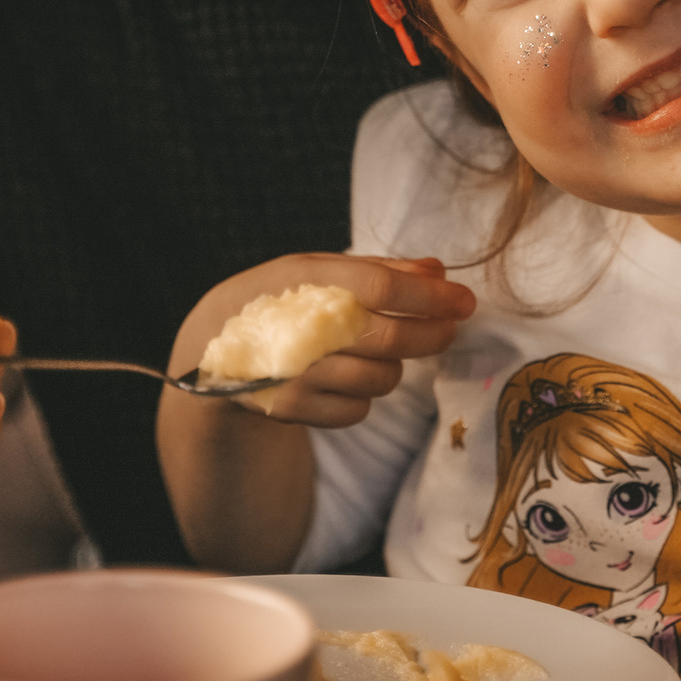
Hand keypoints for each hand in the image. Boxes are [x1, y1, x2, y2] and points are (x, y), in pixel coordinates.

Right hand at [159, 253, 473, 571]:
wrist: (215, 345)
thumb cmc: (285, 297)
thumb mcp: (322, 270)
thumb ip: (381, 270)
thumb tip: (440, 270)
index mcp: (306, 277)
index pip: (381, 288)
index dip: (430, 297)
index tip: (465, 301)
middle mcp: (298, 326)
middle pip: (389, 338)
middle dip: (431, 335)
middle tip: (449, 329)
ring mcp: (293, 373)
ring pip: (381, 379)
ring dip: (394, 368)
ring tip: (381, 352)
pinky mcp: (290, 410)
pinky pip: (357, 411)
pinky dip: (364, 397)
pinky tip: (349, 377)